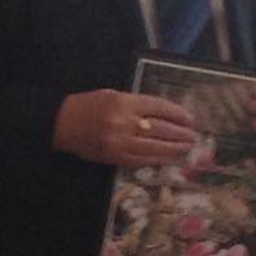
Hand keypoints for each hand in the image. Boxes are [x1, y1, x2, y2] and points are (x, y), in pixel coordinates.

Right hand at [52, 88, 196, 166]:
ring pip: (154, 147)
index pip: (158, 107)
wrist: (62, 123)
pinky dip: (158, 159)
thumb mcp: (112, 96)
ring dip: (174, 149)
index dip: (177, 114)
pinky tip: (169, 159)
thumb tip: (164, 115)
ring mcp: (119, 142)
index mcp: (123, 102)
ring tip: (187, 148)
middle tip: (193, 136)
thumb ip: (136, 104)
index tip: (189, 118)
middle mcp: (123, 122)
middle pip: (160, 128)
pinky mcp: (115, 157)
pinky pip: (141, 160)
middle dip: (180, 133)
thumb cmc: (88, 105)